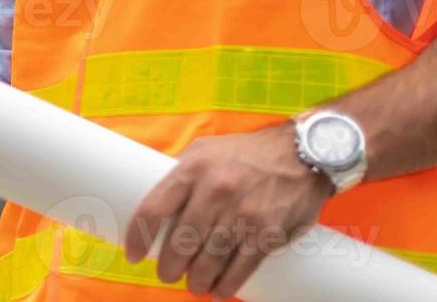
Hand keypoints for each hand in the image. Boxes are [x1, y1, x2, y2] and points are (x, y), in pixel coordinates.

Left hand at [124, 123, 332, 298]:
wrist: (303, 153)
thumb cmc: (247, 152)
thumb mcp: (206, 149)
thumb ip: (182, 173)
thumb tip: (158, 201)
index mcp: (193, 168)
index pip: (153, 209)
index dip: (137, 237)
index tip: (133, 254)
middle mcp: (215, 191)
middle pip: (180, 243)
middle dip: (169, 267)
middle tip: (168, 274)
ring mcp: (242, 214)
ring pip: (208, 261)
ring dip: (197, 280)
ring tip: (194, 283)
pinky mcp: (267, 233)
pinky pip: (240, 269)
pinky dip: (226, 285)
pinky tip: (219, 290)